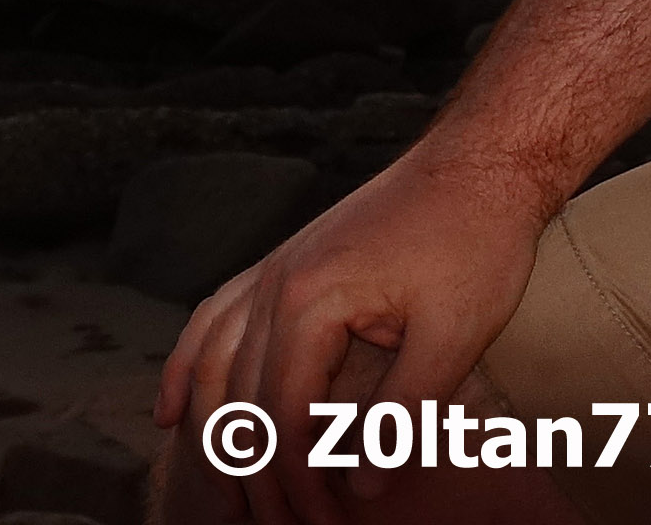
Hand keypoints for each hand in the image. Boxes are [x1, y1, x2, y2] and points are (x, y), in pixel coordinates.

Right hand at [155, 139, 567, 523]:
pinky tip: (171, 411)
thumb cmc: (476, 242)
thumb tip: (363, 485)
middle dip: (259, 474)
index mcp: (311, 301)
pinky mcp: (284, 265)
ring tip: (224, 495)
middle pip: (242, 399)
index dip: (300, 480)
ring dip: (213, 434)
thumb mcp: (455, 337)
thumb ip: (403, 414)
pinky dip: (185, 367)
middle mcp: (274, 284)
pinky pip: (214, 319)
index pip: (285, 416)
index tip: (327, 522)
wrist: (480, 161)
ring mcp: (273, 270)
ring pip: (211, 363)